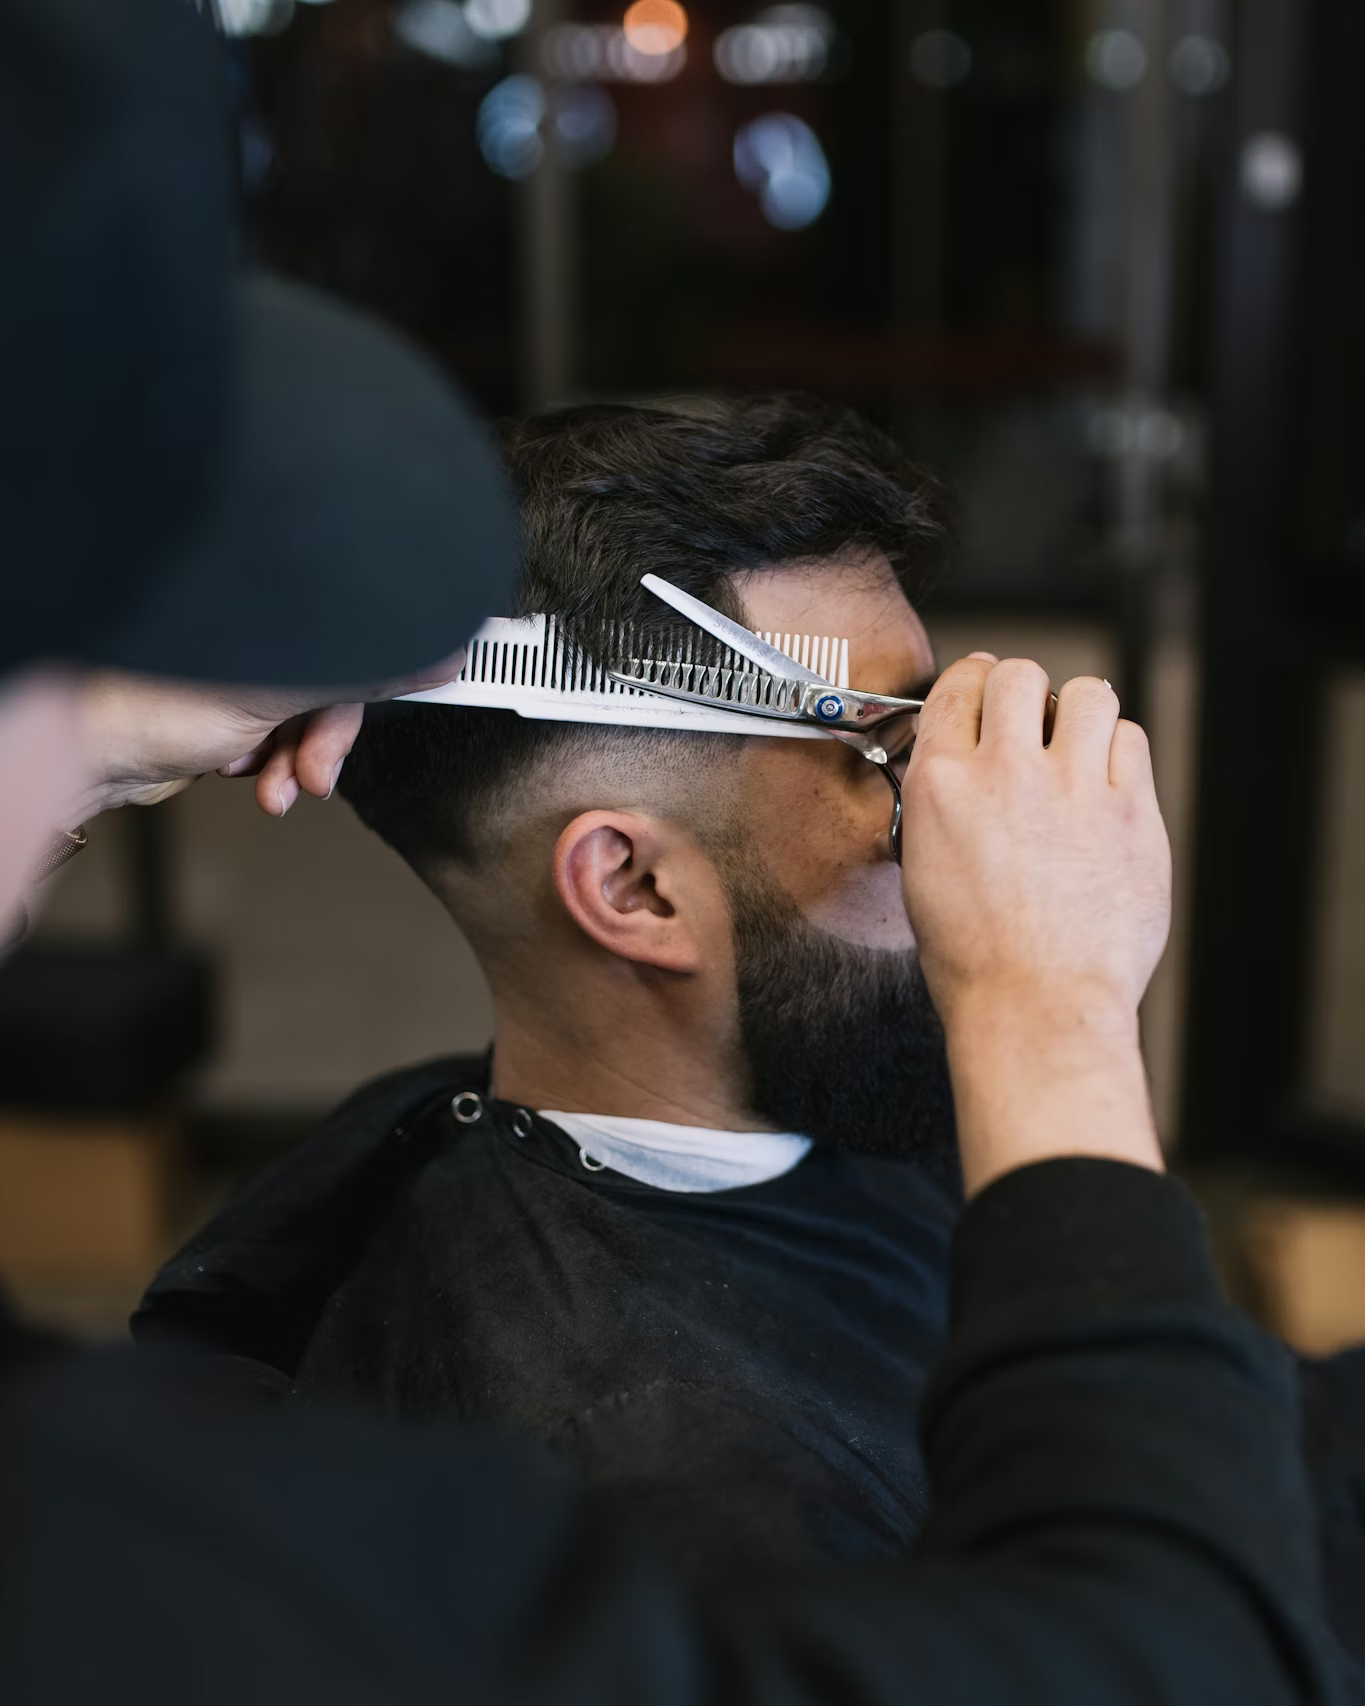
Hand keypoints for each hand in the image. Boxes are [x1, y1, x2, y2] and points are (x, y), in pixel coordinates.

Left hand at [75, 656, 462, 820]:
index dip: (395, 655)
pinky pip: (281, 741)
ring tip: (274, 786)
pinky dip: (273, 767)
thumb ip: (366, 668)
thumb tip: (440, 651)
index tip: (442, 672)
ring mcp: (247, 671)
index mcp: (283, 604)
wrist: (93, 753)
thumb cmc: (157, 697)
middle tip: (317, 772)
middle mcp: (268, 630)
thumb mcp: (284, 685)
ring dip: (298, 762)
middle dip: (326, 738)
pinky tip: (246, 773)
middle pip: (341, 680)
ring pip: (310, 719)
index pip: (363, 621)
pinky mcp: (232, 710)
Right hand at [900, 655, 1171, 1193]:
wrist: (1036, 1005)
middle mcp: (1007, 773)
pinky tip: (1106, 784)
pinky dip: (1118, 753)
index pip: (958, 687)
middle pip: (1021, 675)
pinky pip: (1131, 741)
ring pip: (1089, 693)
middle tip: (1030, 720)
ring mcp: (1074, 789)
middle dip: (1024, 692)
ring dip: (1079, 713)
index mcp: (942, 785)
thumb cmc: (975, 960)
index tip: (983, 691)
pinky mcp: (1130, 812)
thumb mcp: (922, 869)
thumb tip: (956, 774)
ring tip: (1076, 745)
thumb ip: (939, 806)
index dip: (973, 684)